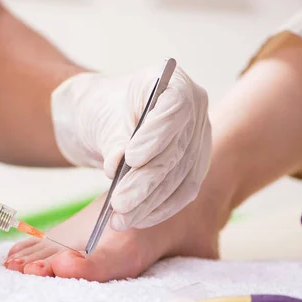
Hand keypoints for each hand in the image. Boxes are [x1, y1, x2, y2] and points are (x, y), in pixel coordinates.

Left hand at [51, 64, 210, 229]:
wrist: (108, 117)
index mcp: (173, 82)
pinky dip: (160, 208)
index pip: (175, 108)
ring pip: (180, 175)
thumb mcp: (102, 117)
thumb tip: (117, 167)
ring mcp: (199, 138)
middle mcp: (195, 108)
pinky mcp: (195, 165)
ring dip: (150, 202)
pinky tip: (138, 220)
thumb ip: (113, 139)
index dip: (156, 135)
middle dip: (146, 181)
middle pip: (178, 149)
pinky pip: (183, 191)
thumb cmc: (104, 110)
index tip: (132, 158)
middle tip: (119, 204)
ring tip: (121, 219)